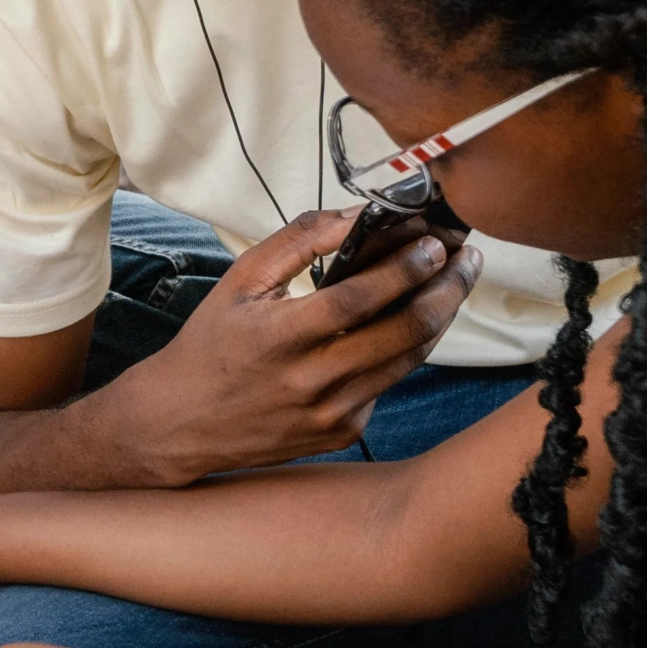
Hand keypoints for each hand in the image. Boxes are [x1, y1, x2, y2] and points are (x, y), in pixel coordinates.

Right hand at [102, 210, 482, 484]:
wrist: (180, 422)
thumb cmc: (211, 343)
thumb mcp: (240, 281)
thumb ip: (300, 241)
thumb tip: (359, 214)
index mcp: (279, 337)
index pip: (361, 298)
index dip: (406, 267)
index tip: (435, 241)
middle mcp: (310, 381)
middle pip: (404, 332)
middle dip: (447, 288)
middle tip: (466, 259)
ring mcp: (331, 414)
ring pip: (409, 360)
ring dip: (440, 317)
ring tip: (453, 283)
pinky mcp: (343, 433)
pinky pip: (387, 385)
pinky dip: (401, 350)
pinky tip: (404, 324)